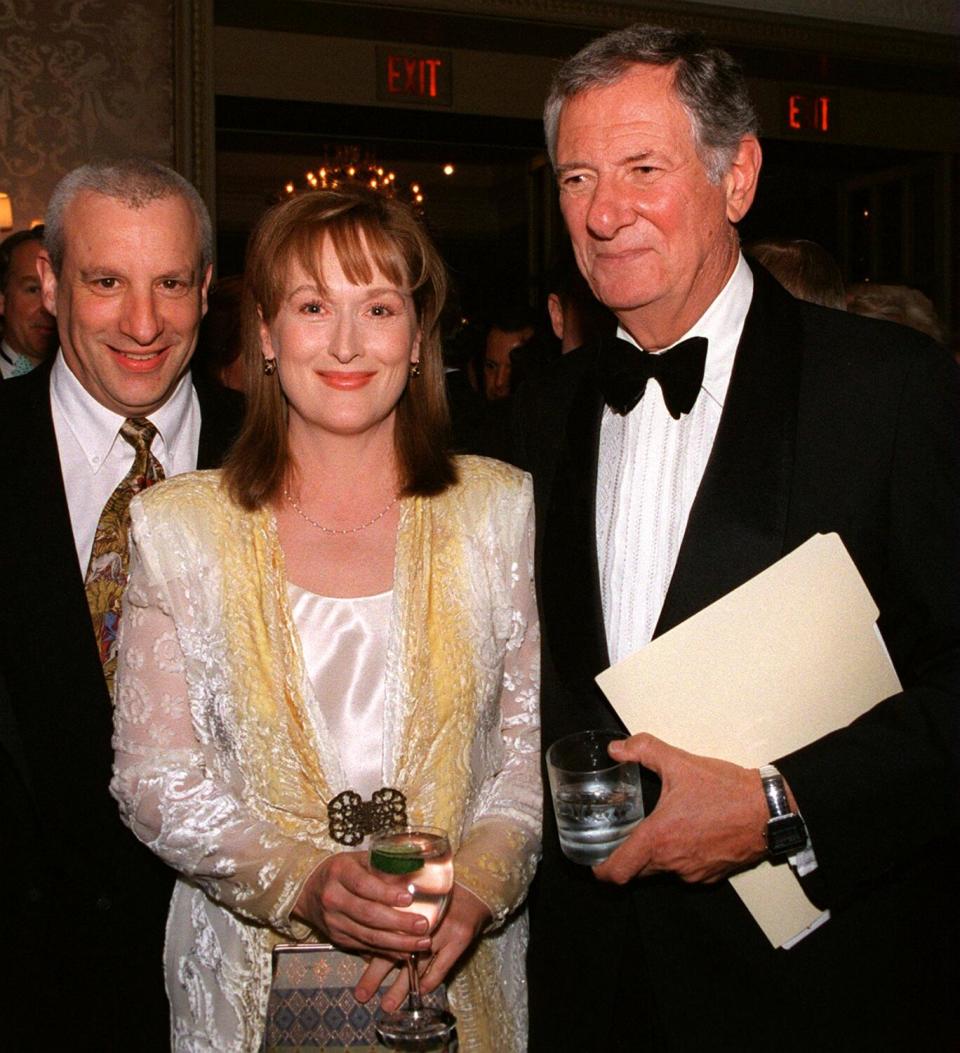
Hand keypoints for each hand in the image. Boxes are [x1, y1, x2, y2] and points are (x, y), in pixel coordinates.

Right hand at [292, 851, 432, 955]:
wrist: (307, 891)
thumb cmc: (341, 871)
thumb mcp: (357, 860)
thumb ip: (382, 865)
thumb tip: (416, 870)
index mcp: (339, 873)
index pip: (363, 885)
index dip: (386, 893)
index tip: (409, 899)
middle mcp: (333, 898)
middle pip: (368, 914)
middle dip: (398, 922)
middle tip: (423, 925)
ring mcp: (334, 922)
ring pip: (368, 936)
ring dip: (398, 942)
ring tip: (422, 943)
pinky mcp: (337, 939)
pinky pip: (364, 946)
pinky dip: (387, 951)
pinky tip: (406, 952)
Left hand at [354, 882, 491, 1009]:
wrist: (475, 886)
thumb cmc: (438, 888)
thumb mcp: (411, 885)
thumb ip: (390, 899)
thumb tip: (361, 922)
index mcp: (408, 901)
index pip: (383, 927)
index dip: (366, 946)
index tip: (354, 962)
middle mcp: (424, 915)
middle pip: (395, 948)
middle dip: (376, 974)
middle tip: (361, 994)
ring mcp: (442, 928)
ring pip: (417, 964)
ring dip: (401, 987)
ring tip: (387, 1005)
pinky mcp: (460, 938)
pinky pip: (441, 967)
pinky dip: (429, 982)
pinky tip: (419, 992)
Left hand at [593, 733, 768, 885]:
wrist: (770, 810)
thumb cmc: (727, 790)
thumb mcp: (680, 762)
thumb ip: (644, 750)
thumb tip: (618, 749)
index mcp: (659, 839)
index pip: (617, 872)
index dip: (601, 869)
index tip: (595, 859)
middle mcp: (674, 862)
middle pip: (637, 872)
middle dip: (628, 856)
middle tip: (623, 835)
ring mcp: (694, 873)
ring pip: (662, 872)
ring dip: (655, 856)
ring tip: (658, 828)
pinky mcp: (712, 875)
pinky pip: (686, 872)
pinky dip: (679, 857)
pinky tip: (686, 833)